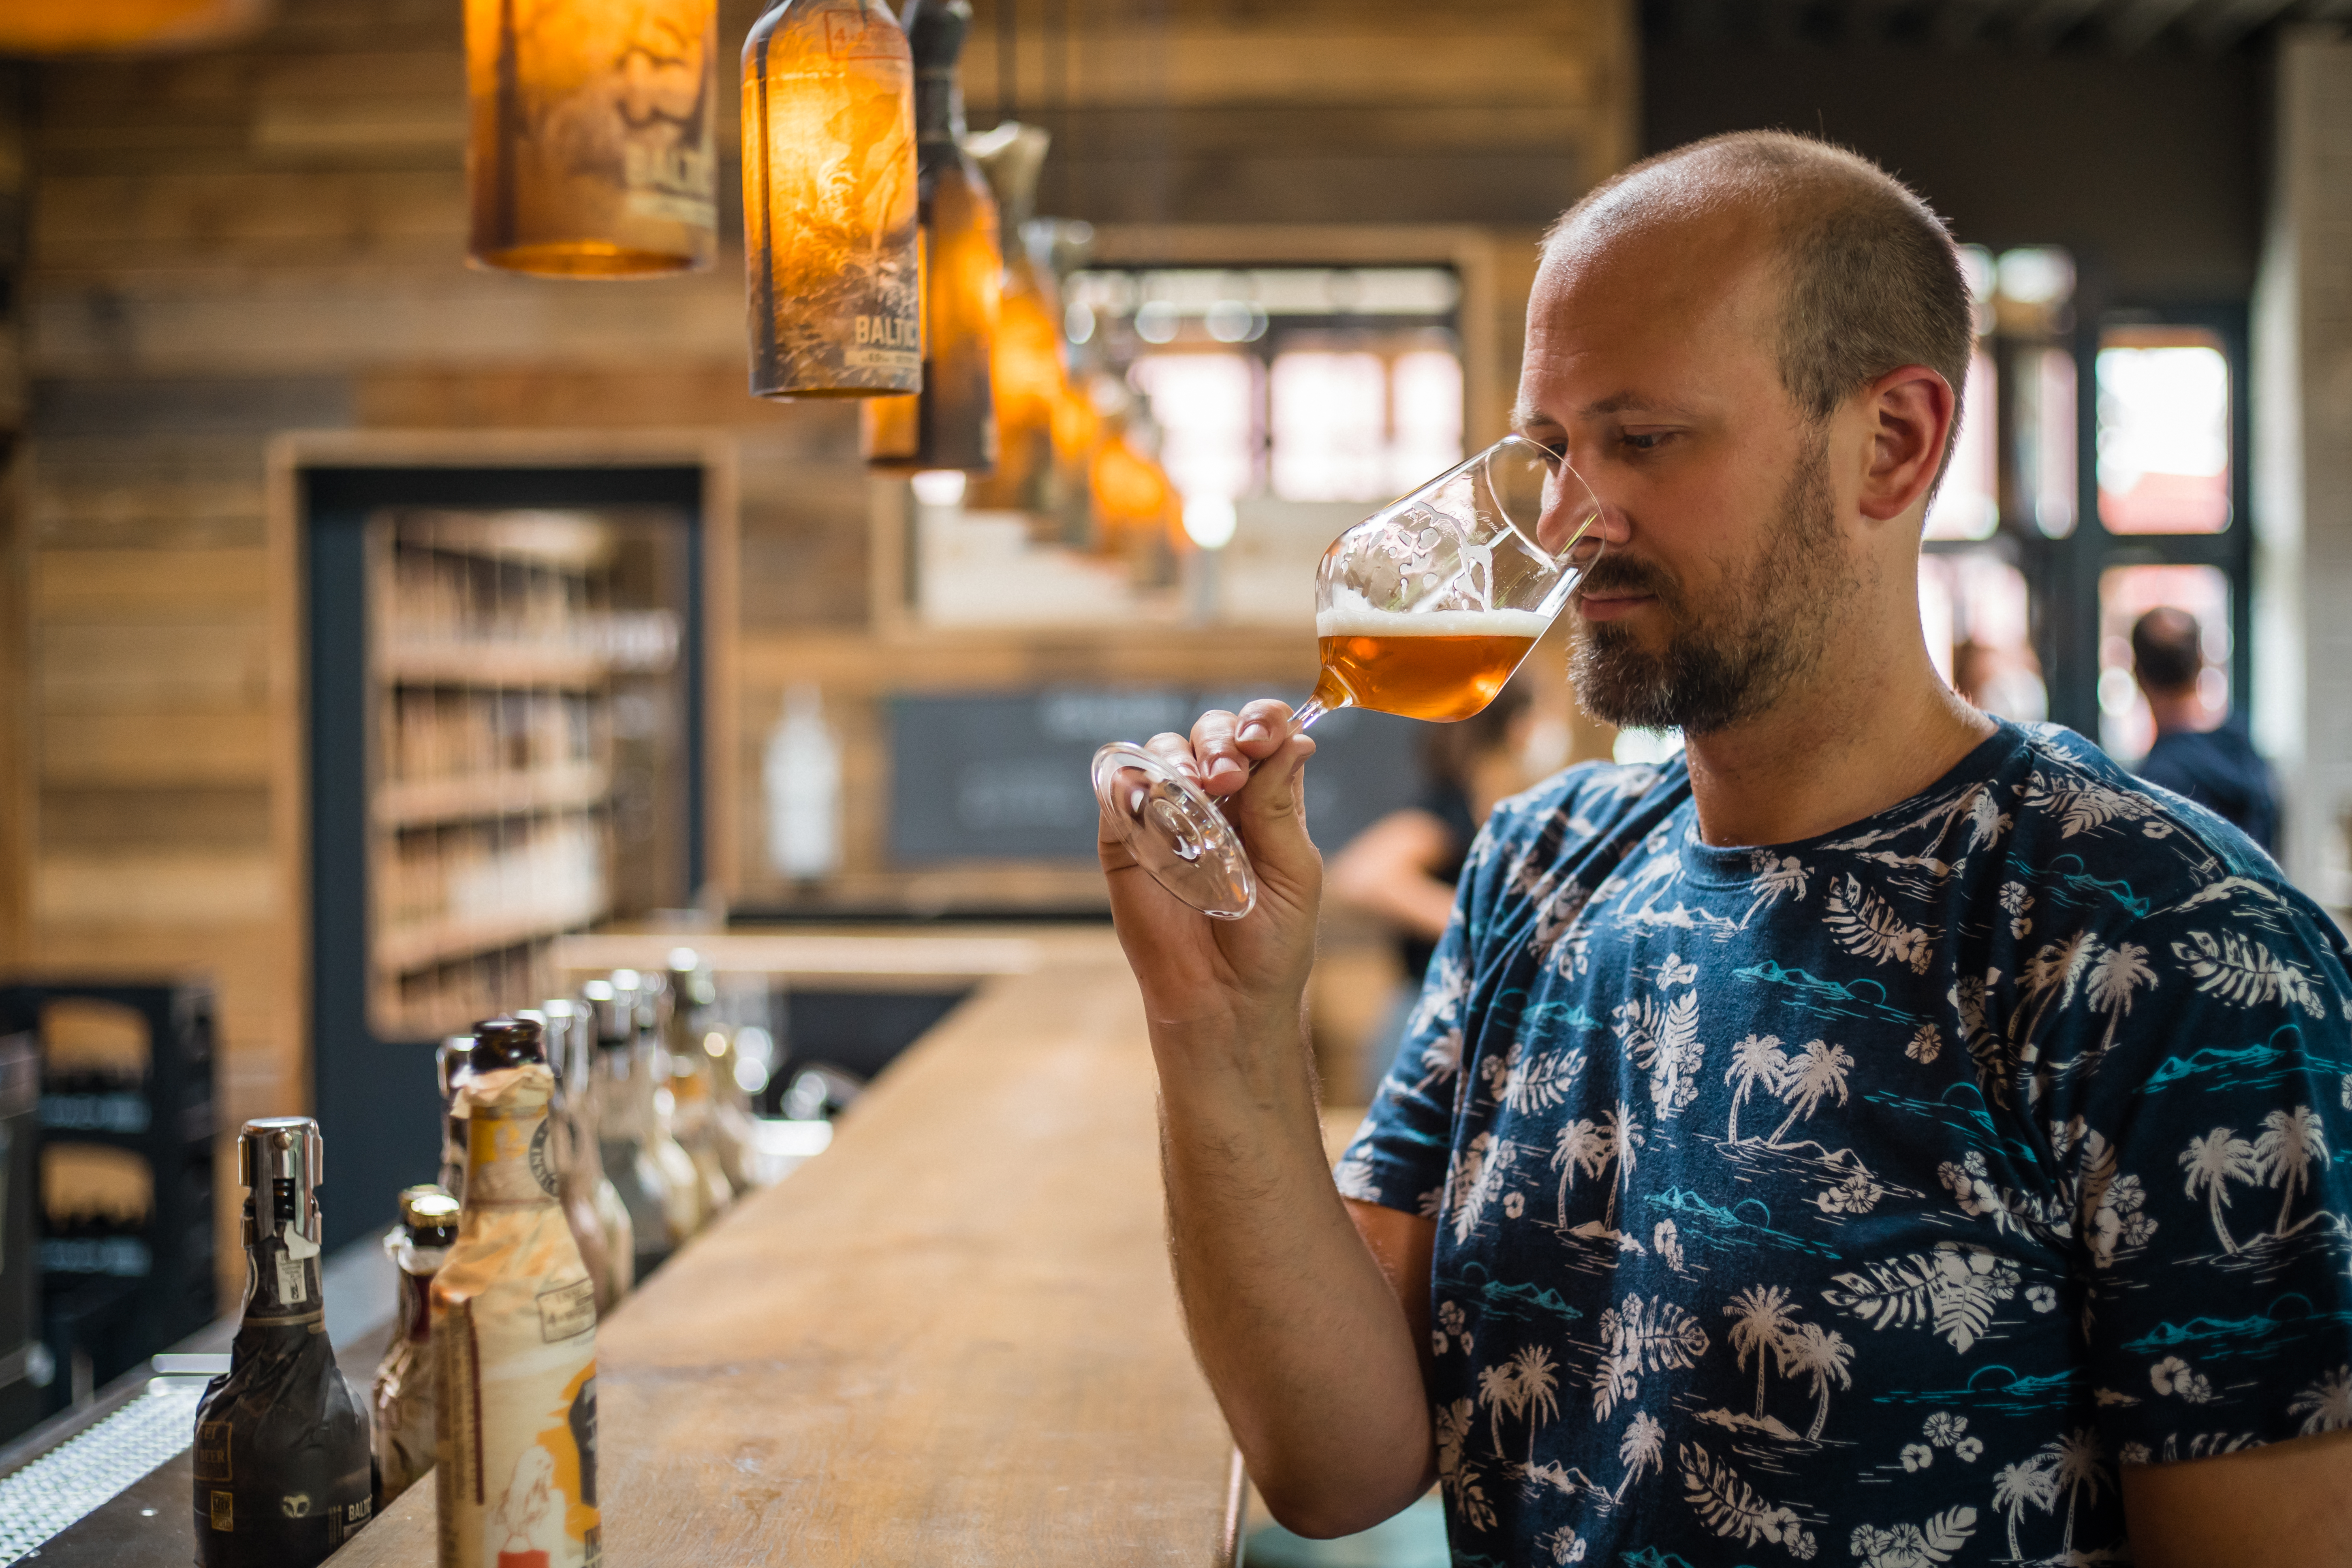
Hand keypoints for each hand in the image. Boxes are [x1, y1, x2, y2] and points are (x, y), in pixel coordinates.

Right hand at [1099, 698, 1321, 1038]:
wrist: (1223, 1000)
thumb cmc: (1271, 943)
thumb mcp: (1295, 873)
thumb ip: (1282, 807)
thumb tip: (1295, 741)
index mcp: (1264, 800)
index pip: (1261, 735)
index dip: (1263, 720)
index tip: (1264, 735)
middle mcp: (1215, 799)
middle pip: (1210, 731)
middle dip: (1220, 737)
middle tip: (1229, 775)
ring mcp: (1166, 816)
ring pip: (1163, 750)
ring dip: (1180, 756)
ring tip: (1198, 790)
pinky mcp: (1125, 840)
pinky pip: (1120, 790)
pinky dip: (1134, 782)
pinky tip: (1155, 800)